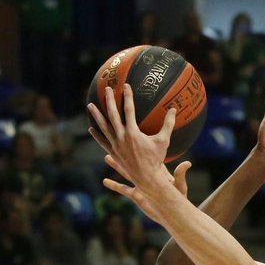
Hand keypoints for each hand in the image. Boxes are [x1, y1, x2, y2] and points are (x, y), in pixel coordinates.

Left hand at [89, 83, 176, 206]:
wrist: (147, 178)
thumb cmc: (156, 160)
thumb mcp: (164, 141)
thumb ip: (168, 124)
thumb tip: (173, 109)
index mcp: (133, 133)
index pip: (129, 110)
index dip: (128, 97)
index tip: (126, 86)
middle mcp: (122, 137)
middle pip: (113, 115)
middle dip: (109, 100)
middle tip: (107, 89)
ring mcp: (116, 145)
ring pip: (104, 127)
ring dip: (97, 115)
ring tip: (90, 105)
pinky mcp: (114, 153)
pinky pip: (103, 141)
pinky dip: (97, 135)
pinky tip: (91, 128)